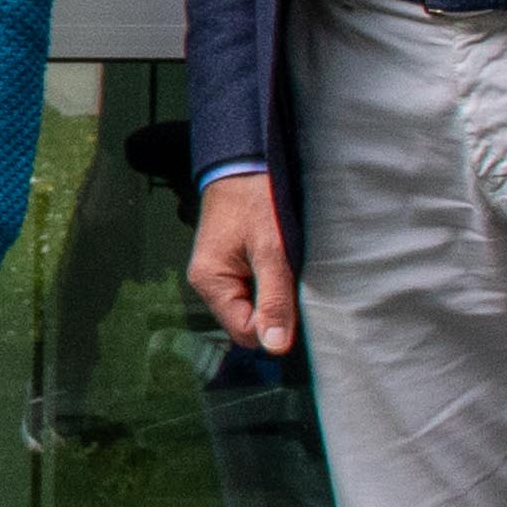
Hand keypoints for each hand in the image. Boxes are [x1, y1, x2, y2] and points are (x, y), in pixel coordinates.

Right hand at [188, 173, 297, 354]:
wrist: (244, 159)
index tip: (299, 304)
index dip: (274, 326)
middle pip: (247, 322)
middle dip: (275, 309)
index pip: (245, 333)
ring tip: (288, 266)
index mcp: (210, 283)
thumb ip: (274, 299)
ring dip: (275, 294)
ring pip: (253, 305)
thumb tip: (275, 347)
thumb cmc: (256, 199)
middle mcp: (208, 284)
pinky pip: (252, 288)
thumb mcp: (273, 251)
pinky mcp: (230, 264)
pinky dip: (271, 281)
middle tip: (295, 280)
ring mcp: (219, 274)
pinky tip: (281, 262)